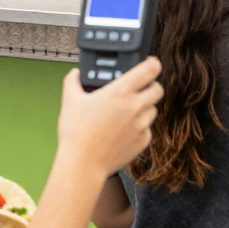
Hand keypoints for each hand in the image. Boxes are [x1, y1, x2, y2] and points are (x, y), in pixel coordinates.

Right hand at [56, 57, 163, 176]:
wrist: (83, 164)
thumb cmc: (77, 133)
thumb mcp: (70, 101)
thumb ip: (73, 81)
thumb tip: (75, 73)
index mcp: (120, 92)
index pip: (150, 70)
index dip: (153, 64)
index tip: (150, 63)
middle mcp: (135, 106)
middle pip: (158, 89)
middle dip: (151, 86)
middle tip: (139, 89)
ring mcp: (141, 125)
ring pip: (153, 109)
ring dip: (145, 107)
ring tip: (127, 112)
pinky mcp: (143, 141)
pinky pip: (148, 129)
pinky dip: (140, 127)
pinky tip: (124, 130)